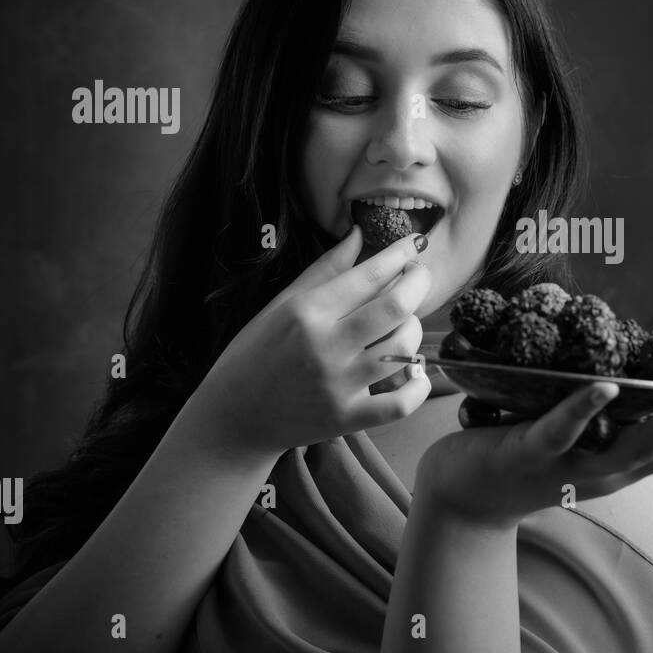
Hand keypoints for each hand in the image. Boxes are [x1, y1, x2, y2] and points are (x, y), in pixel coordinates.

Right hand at [192, 225, 434, 457]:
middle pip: (396, 306)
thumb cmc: (255, 353)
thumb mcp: (281, 304)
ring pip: (403, 348)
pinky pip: (401, 403)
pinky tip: (416, 374)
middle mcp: (326, 345)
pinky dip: (417, 387)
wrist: (234, 416)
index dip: (401, 253)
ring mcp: (339, 385)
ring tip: (404, 323)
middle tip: (417, 276)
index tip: (416, 244)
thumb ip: (324, 270)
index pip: (369, 274)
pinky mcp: (348, 418)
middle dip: (419, 282)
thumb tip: (358, 234)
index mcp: (307, 311)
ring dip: (414, 329)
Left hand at [414, 363, 652, 528]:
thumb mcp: (592, 433)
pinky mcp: (531, 455)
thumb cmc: (533, 449)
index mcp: (637, 458)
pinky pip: (560, 433)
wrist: (465, 495)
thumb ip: (625, 409)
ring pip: (641, 445)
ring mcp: (578, 467)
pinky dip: (585, 410)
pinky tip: (608, 385)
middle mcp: (619, 470)